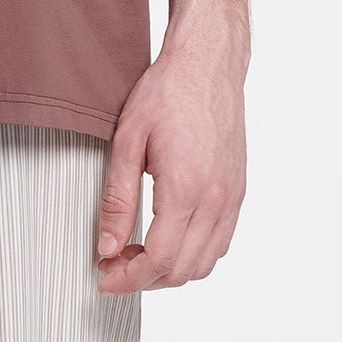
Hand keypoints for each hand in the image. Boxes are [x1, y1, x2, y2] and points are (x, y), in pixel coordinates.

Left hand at [97, 33, 246, 293]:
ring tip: (138, 253)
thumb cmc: (168, 92)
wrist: (208, 61)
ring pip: (203, 264)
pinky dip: (192, 256)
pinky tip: (167, 240)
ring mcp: (231, 197)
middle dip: (143, 279)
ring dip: (168, 271)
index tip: (105, 277)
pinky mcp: (237, 191)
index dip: (127, 279)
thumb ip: (117, 201)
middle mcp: (215, 198)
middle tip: (115, 264)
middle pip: (180, 270)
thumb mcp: (127, 143)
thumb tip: (108, 247)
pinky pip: (219, 244)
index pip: (158, 260)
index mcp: (186, 189)